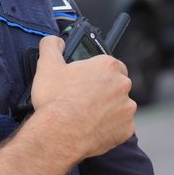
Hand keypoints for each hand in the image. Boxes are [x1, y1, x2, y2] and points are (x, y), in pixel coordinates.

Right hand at [29, 35, 135, 161]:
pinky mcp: (126, 129)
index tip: (85, 80)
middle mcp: (122, 85)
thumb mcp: (46, 65)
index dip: (96, 72)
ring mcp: (127, 108)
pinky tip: (93, 128)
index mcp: (107, 66)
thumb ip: (51, 46)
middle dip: (104, 90)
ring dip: (108, 108)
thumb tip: (55, 41)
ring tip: (86, 115)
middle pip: (117, 84)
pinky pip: (121, 126)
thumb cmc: (56, 99)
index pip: (110, 64)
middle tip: (84, 98)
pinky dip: (110, 127)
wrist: (60, 133)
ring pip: (120, 105)